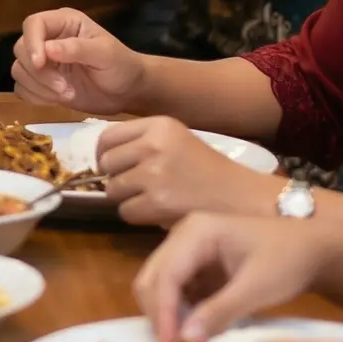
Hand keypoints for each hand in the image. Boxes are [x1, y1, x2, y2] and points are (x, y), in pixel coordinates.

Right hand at [10, 8, 147, 112]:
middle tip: (64, 88)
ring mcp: (44, 62)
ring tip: (67, 94)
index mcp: (64, 23)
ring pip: (19, 70)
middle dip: (39, 72)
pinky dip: (35, 97)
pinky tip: (56, 100)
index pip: (33, 24)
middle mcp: (48, 39)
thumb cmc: (122, 66)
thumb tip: (47, 49)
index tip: (41, 63)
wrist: (128, 92)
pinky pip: (22, 89)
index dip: (32, 42)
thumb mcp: (105, 53)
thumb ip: (77, 48)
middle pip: (21, 49)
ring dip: (39, 87)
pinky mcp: (41, 83)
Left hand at [97, 115, 284, 228]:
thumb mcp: (176, 141)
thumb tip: (101, 158)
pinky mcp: (158, 202)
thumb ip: (141, 143)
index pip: (107, 137)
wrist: (242, 197)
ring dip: (126, 199)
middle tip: (138, 187)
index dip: (104, 155)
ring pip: (112, 190)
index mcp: (159, 125)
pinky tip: (158, 212)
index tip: (113, 167)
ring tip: (152, 199)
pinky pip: (126, 212)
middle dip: (116, 178)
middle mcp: (153, 144)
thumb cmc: (208, 171)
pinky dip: (138, 216)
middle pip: (106, 164)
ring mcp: (154, 173)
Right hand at [134, 212, 337, 341]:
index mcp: (196, 231)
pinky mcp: (197, 267)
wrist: (315, 250)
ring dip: (166, 316)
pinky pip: (176, 292)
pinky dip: (179, 314)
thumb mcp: (257, 287)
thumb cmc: (289, 261)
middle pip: (153, 278)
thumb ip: (220, 312)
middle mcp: (183, 236)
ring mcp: (188, 250)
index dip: (162, 312)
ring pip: (160, 286)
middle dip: (159, 315)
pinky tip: (192, 334)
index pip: (166, 274)